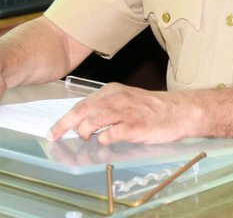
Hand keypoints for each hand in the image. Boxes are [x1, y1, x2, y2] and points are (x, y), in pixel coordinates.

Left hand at [48, 83, 199, 144]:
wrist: (179, 110)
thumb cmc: (152, 108)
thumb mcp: (126, 100)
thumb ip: (107, 107)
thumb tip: (85, 122)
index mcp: (112, 91)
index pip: (82, 104)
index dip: (65, 118)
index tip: (53, 130)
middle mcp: (116, 99)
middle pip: (83, 110)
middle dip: (65, 125)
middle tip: (55, 136)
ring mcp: (125, 112)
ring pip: (94, 120)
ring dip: (85, 132)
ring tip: (86, 139)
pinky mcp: (135, 126)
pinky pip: (112, 134)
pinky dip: (105, 139)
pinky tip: (106, 141)